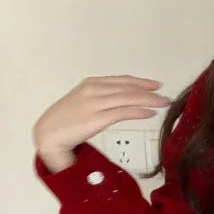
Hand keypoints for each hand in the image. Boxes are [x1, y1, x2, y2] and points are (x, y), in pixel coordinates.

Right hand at [32, 75, 170, 156]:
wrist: (48, 133)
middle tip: (165, 95)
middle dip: (149, 91)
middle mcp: (93, 90)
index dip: (141, 82)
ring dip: (148, 100)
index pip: (122, 80)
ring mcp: (94, 103)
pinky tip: (150, 114)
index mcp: (91, 83)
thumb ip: (102, 98)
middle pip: (128, 88)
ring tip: (162, 103)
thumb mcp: (85, 102)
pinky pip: (123, 112)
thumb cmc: (66, 121)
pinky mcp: (96, 118)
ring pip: (128, 98)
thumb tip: (122, 101)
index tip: (156, 85)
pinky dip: (139, 112)